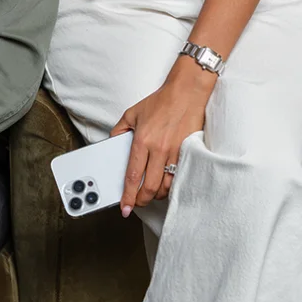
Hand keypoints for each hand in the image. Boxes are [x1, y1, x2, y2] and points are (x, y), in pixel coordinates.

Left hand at [110, 58, 214, 214]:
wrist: (186, 94)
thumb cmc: (160, 102)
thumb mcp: (132, 113)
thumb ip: (119, 130)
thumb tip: (112, 144)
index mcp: (142, 140)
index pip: (133, 175)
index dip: (128, 195)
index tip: (124, 207)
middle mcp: (159, 149)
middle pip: (150, 187)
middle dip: (141, 200)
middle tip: (136, 203)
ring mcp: (175, 154)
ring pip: (166, 187)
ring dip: (156, 195)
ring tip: (149, 194)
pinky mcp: (188, 154)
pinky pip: (179, 178)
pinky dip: (171, 187)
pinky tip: (165, 186)